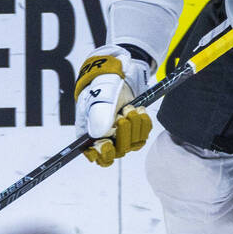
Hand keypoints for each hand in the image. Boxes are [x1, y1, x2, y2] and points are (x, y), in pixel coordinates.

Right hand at [74, 45, 152, 166]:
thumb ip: (99, 116)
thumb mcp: (100, 98)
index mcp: (88, 133)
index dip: (101, 154)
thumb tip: (99, 136)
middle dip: (123, 133)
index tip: (107, 143)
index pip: (93, 155)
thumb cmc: (104, 87)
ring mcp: (120, 136)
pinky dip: (144, 123)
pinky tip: (139, 110)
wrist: (119, 78)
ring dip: (134, 125)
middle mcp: (104, 138)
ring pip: (132, 145)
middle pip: (117, 152)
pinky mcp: (134, 132)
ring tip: (130, 108)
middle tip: (123, 115)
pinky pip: (143, 136)